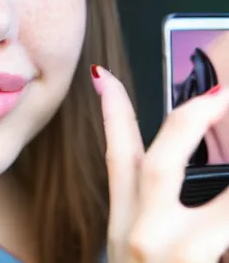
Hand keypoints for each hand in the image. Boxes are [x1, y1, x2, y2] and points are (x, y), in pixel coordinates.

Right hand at [92, 65, 228, 261]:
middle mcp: (143, 238)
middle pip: (155, 166)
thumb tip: (198, 169)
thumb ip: (153, 207)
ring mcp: (173, 260)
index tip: (105, 77)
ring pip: (221, 213)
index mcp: (127, 224)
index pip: (114, 155)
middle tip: (220, 92)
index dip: (112, 111)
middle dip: (187, 122)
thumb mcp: (138, 246)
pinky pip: (227, 237)